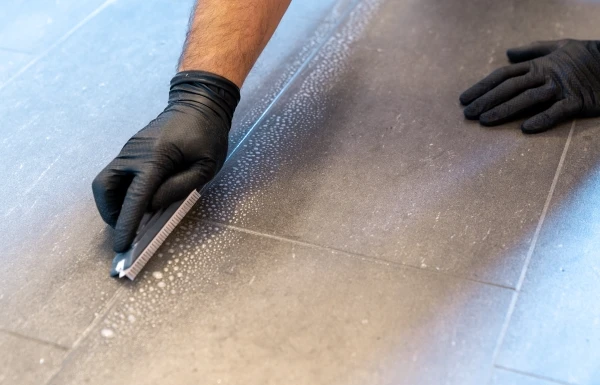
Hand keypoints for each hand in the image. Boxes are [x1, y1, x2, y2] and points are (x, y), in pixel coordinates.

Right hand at [92, 71, 239, 251]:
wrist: (199, 102)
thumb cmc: (208, 134)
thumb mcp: (205, 166)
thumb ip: (179, 187)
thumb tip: (152, 206)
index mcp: (155, 157)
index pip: (135, 197)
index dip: (127, 223)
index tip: (121, 245)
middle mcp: (134, 153)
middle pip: (104, 188)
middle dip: (110, 213)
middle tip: (125, 229)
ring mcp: (129, 149)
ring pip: (105, 181)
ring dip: (112, 203)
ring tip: (131, 217)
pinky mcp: (130, 149)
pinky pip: (116, 174)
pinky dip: (120, 191)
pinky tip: (137, 200)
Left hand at [460, 39, 599, 132]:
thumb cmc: (586, 55)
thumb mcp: (559, 46)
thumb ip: (532, 51)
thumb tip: (508, 53)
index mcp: (538, 65)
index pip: (503, 75)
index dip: (482, 87)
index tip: (464, 99)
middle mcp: (545, 75)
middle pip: (510, 88)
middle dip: (486, 101)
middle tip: (467, 114)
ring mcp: (561, 88)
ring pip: (528, 99)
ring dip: (505, 110)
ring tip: (485, 121)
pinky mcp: (577, 101)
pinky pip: (558, 111)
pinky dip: (542, 119)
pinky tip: (526, 129)